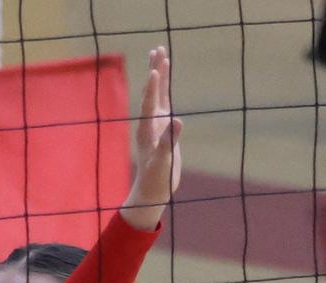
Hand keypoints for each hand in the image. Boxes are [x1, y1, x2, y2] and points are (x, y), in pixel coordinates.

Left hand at [121, 46, 180, 229]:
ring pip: (157, 93)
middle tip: (157, 49)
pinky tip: (163, 74)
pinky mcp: (162, 125)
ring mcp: (155, 123)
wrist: (151, 190)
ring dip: (159, 73)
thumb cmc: (156, 180)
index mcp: (147, 131)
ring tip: (160, 53)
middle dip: (155, 71)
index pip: (150, 105)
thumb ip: (169, 142)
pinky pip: (163, 100)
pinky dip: (163, 85)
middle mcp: (149, 123)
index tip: (155, 70)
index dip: (153, 88)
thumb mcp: (164, 163)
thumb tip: (177, 121)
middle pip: (152, 92)